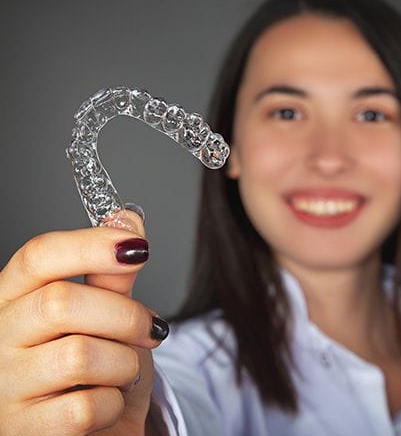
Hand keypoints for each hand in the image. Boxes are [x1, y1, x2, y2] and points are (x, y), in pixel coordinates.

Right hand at [0, 210, 165, 434]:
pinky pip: (83, 408)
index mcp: (15, 297)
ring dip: (124, 362)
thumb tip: (128, 220)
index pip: (39, 255)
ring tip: (124, 370)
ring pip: (78, 355)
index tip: (138, 247)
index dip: (91, 244)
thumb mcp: (109, 315)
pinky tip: (107, 403)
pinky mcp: (23, 432)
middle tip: (151, 328)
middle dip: (125, 315)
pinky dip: (113, 403)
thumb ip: (113, 273)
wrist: (101, 431)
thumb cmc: (101, 368)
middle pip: (61, 301)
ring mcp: (4, 387)